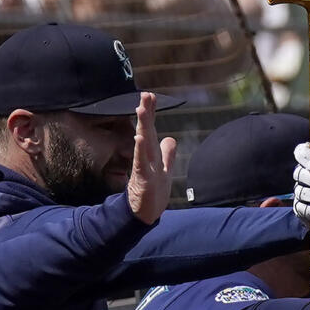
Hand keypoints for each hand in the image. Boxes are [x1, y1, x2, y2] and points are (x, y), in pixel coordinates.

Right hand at [127, 92, 176, 224]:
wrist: (145, 215)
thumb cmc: (153, 193)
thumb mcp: (164, 170)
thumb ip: (167, 154)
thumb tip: (171, 138)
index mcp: (152, 154)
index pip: (151, 129)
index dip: (151, 113)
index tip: (151, 95)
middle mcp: (147, 158)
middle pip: (146, 131)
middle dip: (146, 113)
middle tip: (145, 94)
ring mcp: (144, 168)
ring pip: (143, 144)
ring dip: (142, 126)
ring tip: (140, 109)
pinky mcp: (143, 180)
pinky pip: (140, 163)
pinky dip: (140, 150)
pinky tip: (138, 137)